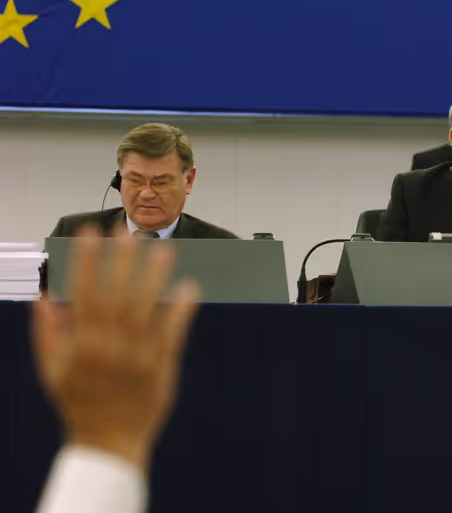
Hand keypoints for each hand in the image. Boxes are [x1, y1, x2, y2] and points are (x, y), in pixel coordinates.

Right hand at [31, 226, 199, 469]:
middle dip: (121, 260)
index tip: (91, 234)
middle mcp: (109, 346)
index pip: (84, 293)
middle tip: (128, 231)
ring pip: (147, 308)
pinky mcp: (162, 364)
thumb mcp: (53, 371)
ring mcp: (138, 355)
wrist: (109, 440)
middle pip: (117, 294)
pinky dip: (181, 308)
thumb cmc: (79, 403)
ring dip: (155, 277)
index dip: (87, 261)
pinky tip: (189, 285)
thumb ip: (47, 334)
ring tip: (163, 248)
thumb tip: (42, 297)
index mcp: (81, 344)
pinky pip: (173, 331)